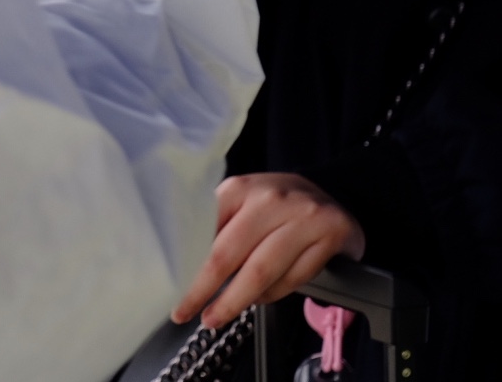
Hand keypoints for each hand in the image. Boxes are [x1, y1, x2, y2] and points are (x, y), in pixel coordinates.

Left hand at [172, 173, 366, 328]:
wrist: (332, 195)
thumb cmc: (275, 204)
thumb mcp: (241, 202)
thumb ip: (215, 225)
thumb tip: (180, 264)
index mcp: (239, 188)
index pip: (205, 231)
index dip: (186, 263)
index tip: (171, 287)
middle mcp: (271, 200)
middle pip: (229, 255)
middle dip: (203, 290)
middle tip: (185, 312)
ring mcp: (304, 217)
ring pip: (262, 272)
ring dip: (234, 301)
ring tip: (215, 317)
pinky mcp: (331, 235)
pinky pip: (293, 279)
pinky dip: (270, 295)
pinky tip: (256, 299)